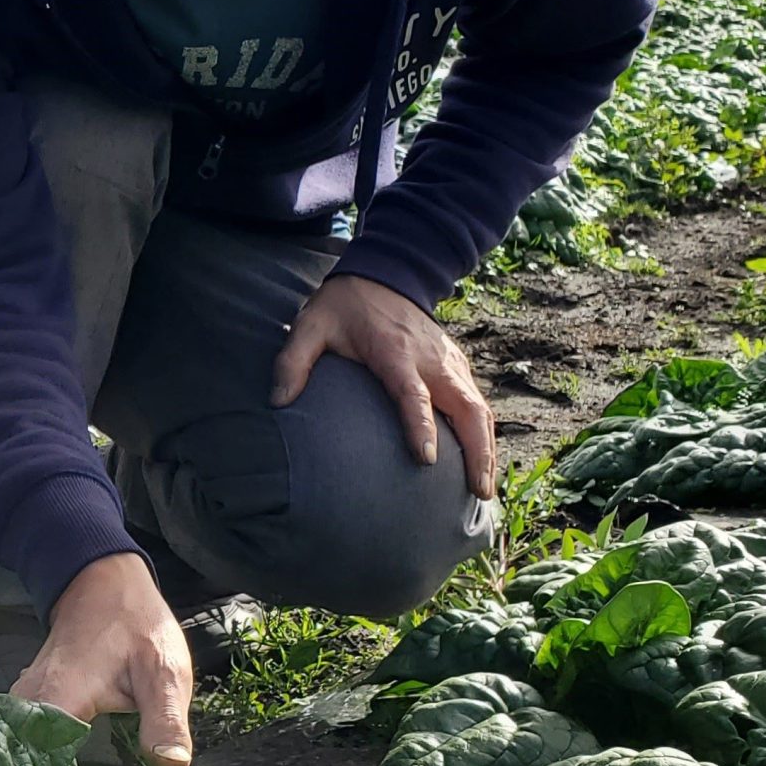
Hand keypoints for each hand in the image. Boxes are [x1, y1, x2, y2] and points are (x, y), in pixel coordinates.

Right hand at [12, 553, 194, 765]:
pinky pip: (20, 738)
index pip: (38, 758)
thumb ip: (165, 719)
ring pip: (14, 749)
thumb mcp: (164, 671)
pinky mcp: (25, 701)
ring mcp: (22, 699)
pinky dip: (33, 763)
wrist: (103, 584)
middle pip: (17, 761)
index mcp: (61, 696)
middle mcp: (29, 699)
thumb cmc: (137, 626)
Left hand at [273, 273, 495, 498]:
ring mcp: (450, 363)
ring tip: (485, 491)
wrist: (387, 273)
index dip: (422, 427)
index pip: (414, 395)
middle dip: (477, 451)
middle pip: (467, 408)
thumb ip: (293, 361)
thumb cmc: (345, 306)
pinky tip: (483, 463)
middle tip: (479, 493)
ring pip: (480, 409)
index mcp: (395, 353)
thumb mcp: (311, 325)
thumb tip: (278, 401)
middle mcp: (432, 361)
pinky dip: (485, 434)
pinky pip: (478, 403)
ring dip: (487, 449)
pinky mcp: (458, 366)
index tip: (429, 460)